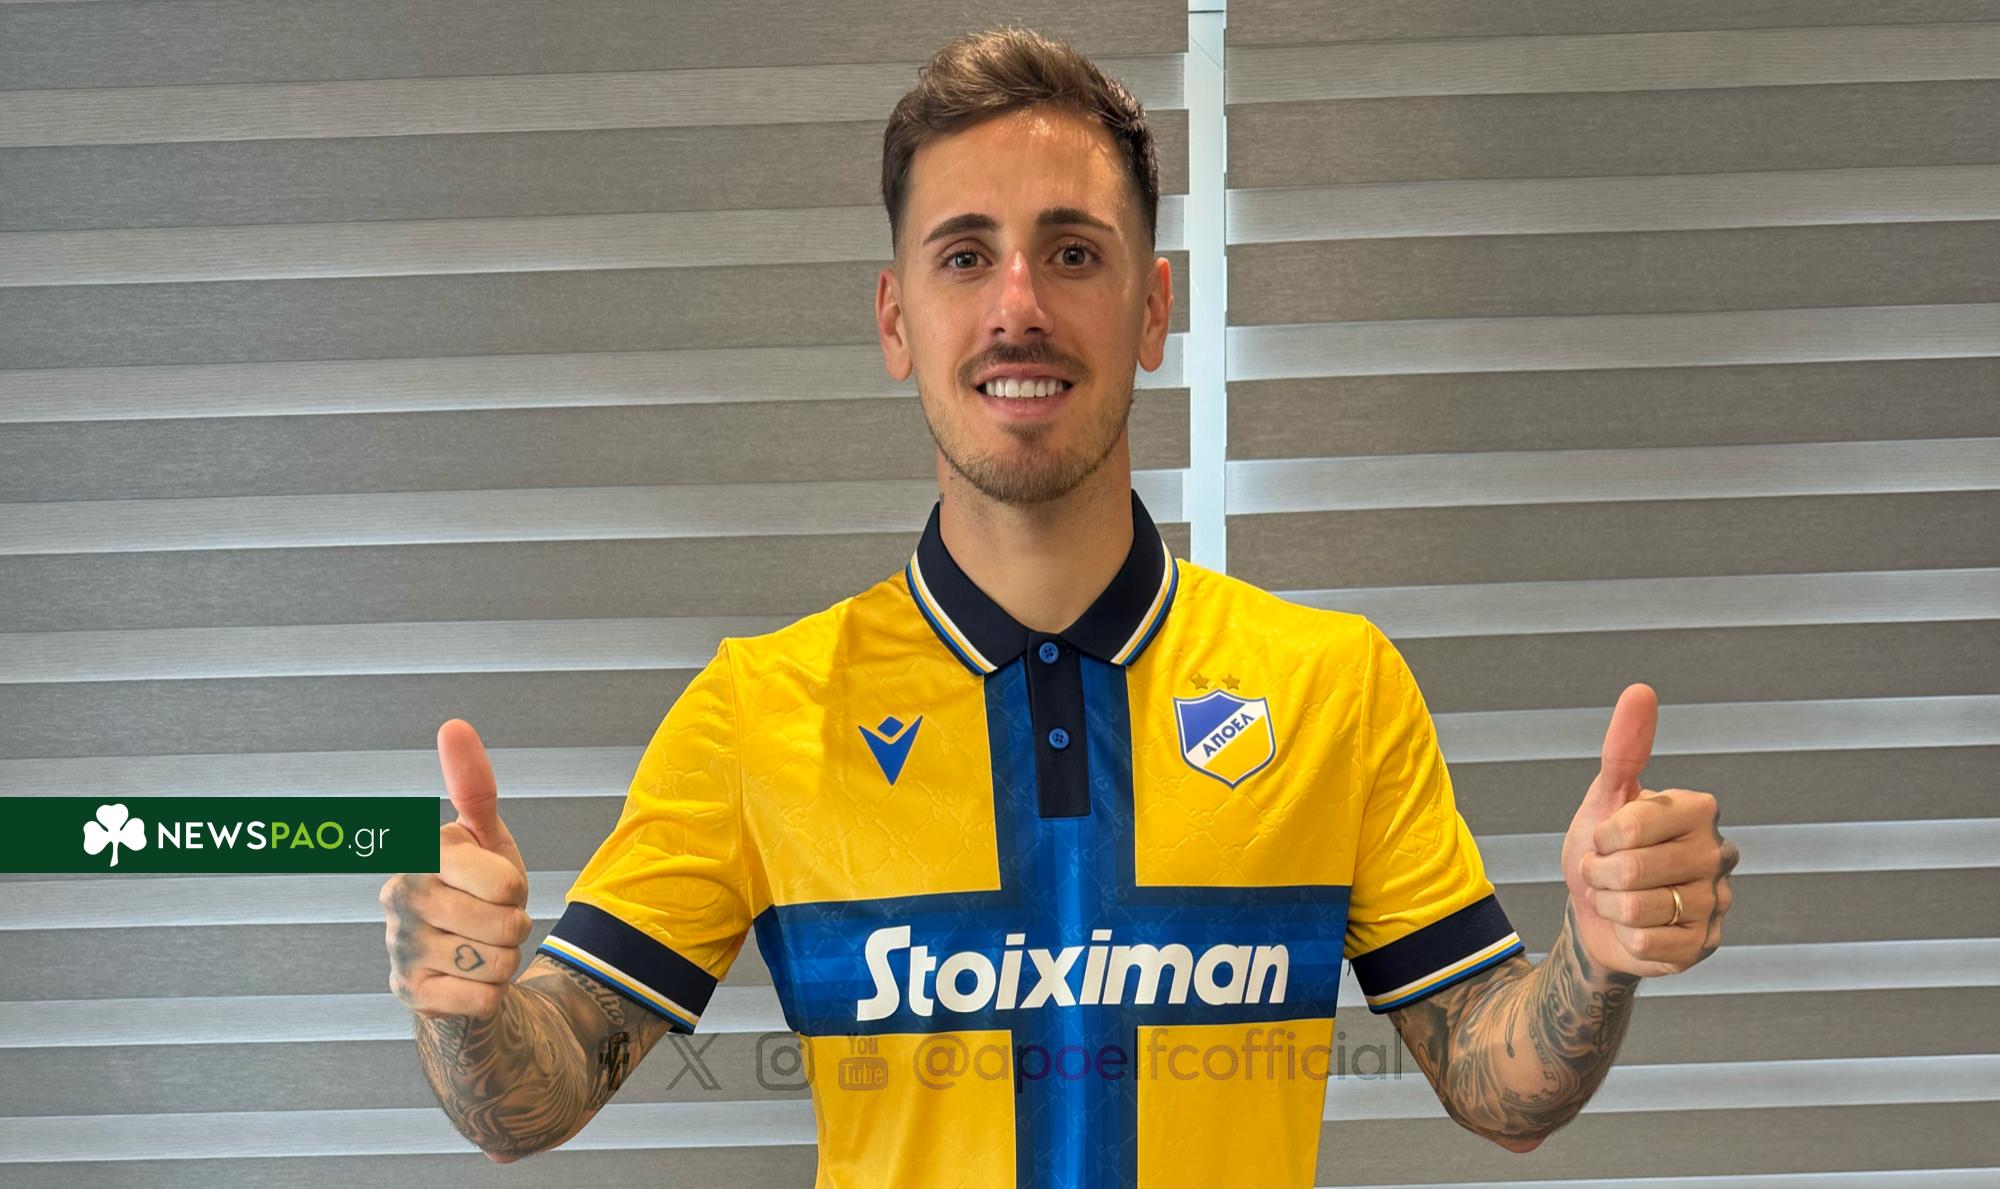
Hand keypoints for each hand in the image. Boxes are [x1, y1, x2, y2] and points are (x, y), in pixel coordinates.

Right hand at [380, 719, 533, 1018]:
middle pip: (507, 925)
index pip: (505, 883)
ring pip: (498, 964)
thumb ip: (473, 785)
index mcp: (422, 854)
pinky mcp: (408, 993)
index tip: (493, 885)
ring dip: (503, 962)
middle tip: (490, 921)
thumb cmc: (478, 891)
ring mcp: (401, 947)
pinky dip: (489, 996)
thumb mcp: (486, 838)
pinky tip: (465, 981)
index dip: (515, 890)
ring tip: (479, 948)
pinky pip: (483, 1000)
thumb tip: (453, 725)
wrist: (461, 961)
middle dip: (514, 927)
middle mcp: (400, 896)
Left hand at [1560, 684, 1739, 978]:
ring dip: (1610, 906)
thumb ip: (1624, 747)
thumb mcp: (1607, 797)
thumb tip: (1641, 690)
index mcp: (1698, 810)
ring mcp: (1717, 903)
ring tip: (1619, 898)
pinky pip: (1647, 943)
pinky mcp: (1705, 945)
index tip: (1606, 838)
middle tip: (1606, 873)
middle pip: (1629, 869)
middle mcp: (1719, 853)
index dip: (1600, 837)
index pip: (1629, 824)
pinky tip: (1637, 927)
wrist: (1598, 914)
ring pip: (1636, 908)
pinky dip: (1625, 937)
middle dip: (1599, 874)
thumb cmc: (1605, 849)